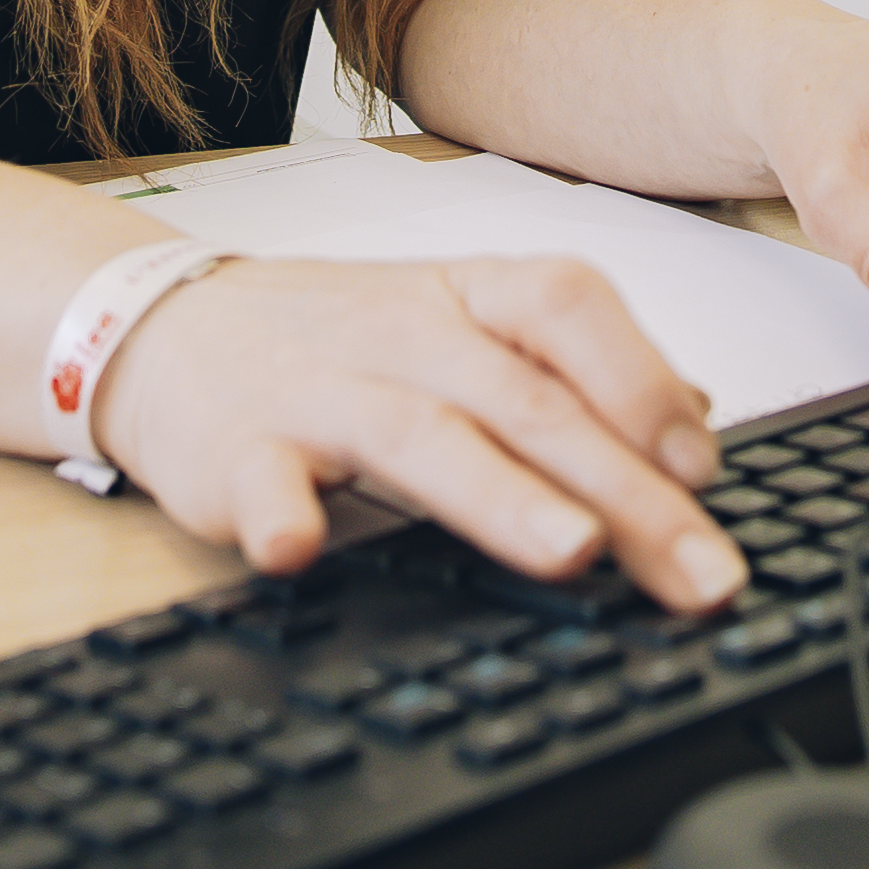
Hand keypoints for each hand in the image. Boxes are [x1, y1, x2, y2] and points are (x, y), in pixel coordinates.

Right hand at [85, 254, 749, 612]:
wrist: (164, 330)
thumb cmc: (334, 339)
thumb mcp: (459, 330)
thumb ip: (570, 375)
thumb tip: (694, 425)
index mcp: (464, 297)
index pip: (568, 306)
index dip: (643, 380)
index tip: (704, 469)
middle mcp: (402, 332)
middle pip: (525, 400)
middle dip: (624, 491)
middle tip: (696, 572)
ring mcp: (317, 387)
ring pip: (419, 435)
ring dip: (499, 495)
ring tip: (571, 551)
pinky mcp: (233, 447)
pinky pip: (260, 480)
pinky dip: (280, 515)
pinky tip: (302, 550)